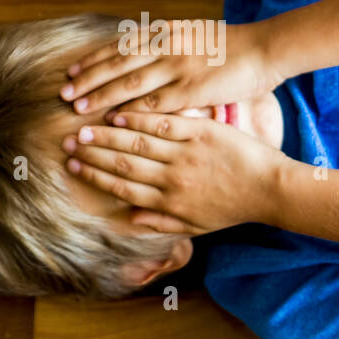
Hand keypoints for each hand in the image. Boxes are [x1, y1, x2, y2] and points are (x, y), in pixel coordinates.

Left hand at [59, 19, 283, 114]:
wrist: (264, 48)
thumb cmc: (230, 45)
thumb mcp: (192, 34)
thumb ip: (167, 42)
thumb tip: (143, 50)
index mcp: (166, 31)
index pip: (120, 45)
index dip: (94, 59)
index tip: (72, 70)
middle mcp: (166, 46)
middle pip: (117, 63)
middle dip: (89, 78)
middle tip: (64, 92)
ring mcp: (178, 67)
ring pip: (130, 83)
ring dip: (101, 96)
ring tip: (78, 108)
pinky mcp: (191, 89)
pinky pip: (155, 103)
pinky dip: (132, 111)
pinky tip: (114, 121)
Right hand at [61, 111, 290, 234]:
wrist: (270, 190)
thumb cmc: (234, 208)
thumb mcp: (197, 226)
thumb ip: (162, 221)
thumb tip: (129, 219)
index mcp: (169, 201)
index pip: (123, 186)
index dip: (95, 176)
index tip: (74, 167)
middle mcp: (173, 179)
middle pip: (123, 163)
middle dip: (92, 154)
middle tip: (67, 143)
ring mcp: (186, 154)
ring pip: (138, 142)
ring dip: (107, 135)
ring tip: (84, 127)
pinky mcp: (202, 133)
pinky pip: (164, 124)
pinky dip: (140, 119)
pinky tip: (120, 112)